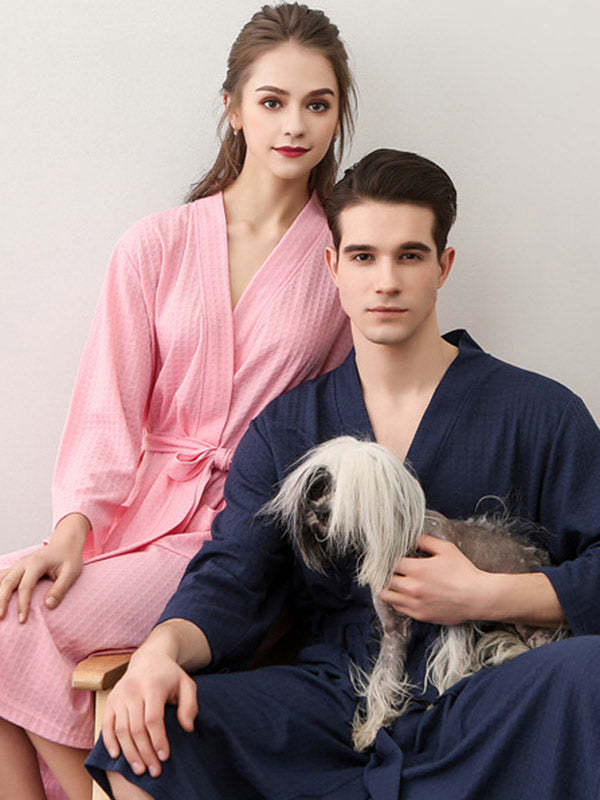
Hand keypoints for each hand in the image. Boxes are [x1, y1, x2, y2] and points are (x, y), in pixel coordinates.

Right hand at [0, 514, 88, 621]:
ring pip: (1, 579)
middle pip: (7, 583)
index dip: (23, 604)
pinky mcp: (16, 568)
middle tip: (0, 618)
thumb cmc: (69, 559)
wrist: (65, 544)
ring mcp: (18, 564)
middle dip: (2, 601)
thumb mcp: (71, 573)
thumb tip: (48, 606)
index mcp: (37, 563)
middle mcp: (24, 563)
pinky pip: (1, 576)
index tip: (22, 620)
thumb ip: (60, 589)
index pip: (25, 586)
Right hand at [102, 646, 197, 777]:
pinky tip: (116, 755)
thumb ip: (190, 705)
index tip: (165, 757)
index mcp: (153, 686)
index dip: (158, 740)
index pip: (153, 719)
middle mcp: (133, 690)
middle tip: (154, 770)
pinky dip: (110, 741)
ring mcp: (119, 695)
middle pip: (136, 728)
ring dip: (129, 752)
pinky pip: (107, 725)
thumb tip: (187, 728)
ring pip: (121, 730)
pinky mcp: (111, 700)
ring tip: (139, 769)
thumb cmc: (170, 676)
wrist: (149, 658)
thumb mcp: (187, 685)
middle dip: (145, 753)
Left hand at [378, 534, 487, 624]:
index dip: (388, 559)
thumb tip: (414, 539)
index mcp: (417, 569)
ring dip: (387, 588)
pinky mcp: (420, 615)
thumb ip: (426, 541)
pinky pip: (398, 608)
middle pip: (385, 580)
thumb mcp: (446, 549)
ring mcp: (414, 603)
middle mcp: (412, 587)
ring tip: (391, 583)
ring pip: (387, 596)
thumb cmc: (464, 572)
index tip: (389, 557)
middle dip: (385, 573)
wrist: (477, 597)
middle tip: (387, 570)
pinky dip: (396, 600)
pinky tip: (401, 594)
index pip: (389, 563)